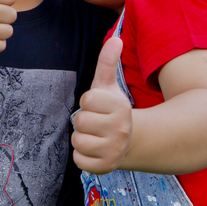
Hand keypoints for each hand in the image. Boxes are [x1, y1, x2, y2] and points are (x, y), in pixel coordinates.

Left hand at [72, 36, 131, 173]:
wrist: (128, 142)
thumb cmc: (111, 110)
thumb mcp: (108, 86)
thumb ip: (108, 63)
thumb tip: (115, 38)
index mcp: (120, 106)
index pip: (86, 100)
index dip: (88, 102)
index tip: (98, 107)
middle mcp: (120, 128)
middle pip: (80, 121)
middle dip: (84, 121)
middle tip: (96, 124)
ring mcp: (114, 149)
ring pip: (77, 141)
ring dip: (81, 139)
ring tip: (95, 137)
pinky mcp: (106, 167)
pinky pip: (78, 160)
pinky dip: (82, 156)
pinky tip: (94, 151)